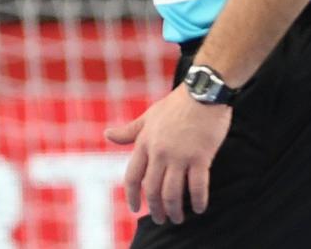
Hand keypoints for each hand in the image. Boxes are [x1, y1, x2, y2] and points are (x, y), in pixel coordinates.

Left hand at [106, 85, 231, 223]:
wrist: (204, 90)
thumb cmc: (177, 103)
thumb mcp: (149, 116)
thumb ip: (130, 131)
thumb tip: (106, 135)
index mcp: (145, 143)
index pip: (132, 177)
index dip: (132, 196)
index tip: (135, 209)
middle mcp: (159, 152)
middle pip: (152, 189)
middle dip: (156, 209)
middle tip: (162, 219)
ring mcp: (180, 155)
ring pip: (172, 192)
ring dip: (174, 210)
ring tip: (178, 218)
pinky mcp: (200, 156)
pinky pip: (197, 185)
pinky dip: (198, 200)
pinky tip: (200, 208)